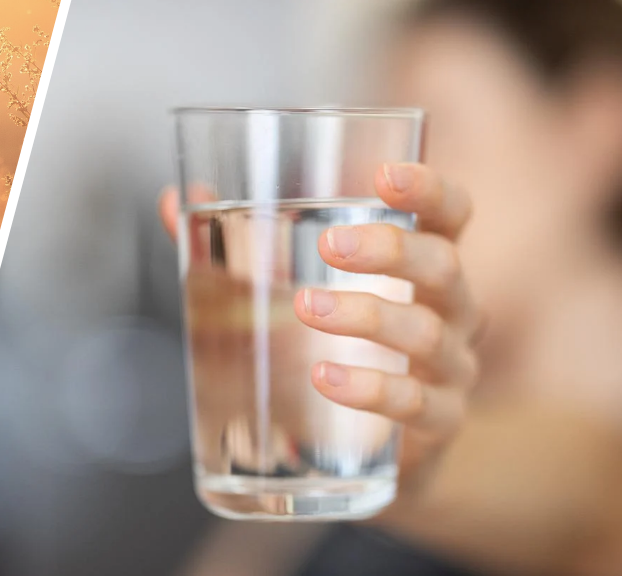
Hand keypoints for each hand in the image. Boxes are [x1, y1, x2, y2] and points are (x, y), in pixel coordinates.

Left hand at [159, 164, 483, 495]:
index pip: (450, 214)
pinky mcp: (438, 422)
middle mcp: (451, 309)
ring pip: (425, 332)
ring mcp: (451, 367)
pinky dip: (370, 387)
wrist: (363, 447)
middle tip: (328, 246)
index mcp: (423, 264)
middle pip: (443, 266)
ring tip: (307, 308)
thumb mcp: (287, 290)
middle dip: (389, 250)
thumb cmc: (333, 346)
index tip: (384, 175)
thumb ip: (233, 245)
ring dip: (365, 316)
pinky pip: (415, 403)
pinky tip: (325, 377)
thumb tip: (175, 200)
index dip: (429, 189)